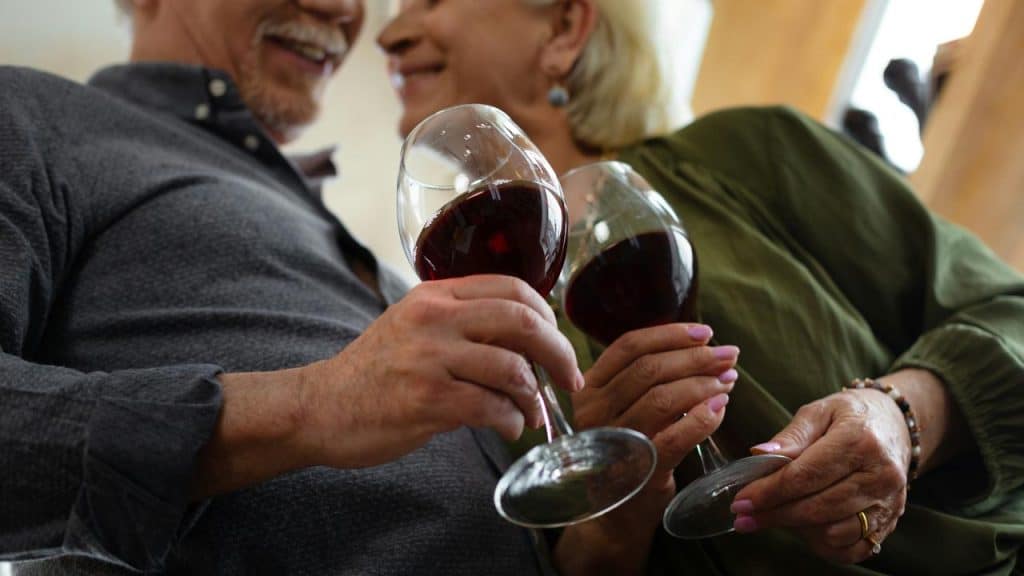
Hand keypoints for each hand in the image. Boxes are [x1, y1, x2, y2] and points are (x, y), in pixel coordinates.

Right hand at [297, 275, 583, 468]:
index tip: (561, 345)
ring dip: (534, 399)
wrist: (320, 407)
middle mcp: (435, 317)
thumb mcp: (414, 325)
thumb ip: (463, 322)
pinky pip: (491, 407)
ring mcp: (429, 357)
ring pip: (512, 368)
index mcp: (436, 294)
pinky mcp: (426, 398)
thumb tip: (528, 344)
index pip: (513, 288)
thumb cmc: (374, 372)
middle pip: (523, 322)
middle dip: (559, 354)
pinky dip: (510, 422)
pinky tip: (507, 429)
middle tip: (570, 382)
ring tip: (531, 415)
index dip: (549, 317)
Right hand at [555, 324, 738, 575]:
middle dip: (695, 357)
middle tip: (729, 356)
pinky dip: (704, 417)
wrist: (616, 515)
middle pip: (649, 369)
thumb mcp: (626, 408)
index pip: (629, 347)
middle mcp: (594, 412)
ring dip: (703, 384)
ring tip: (729, 380)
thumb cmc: (629, 450)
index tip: (706, 333)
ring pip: (663, 398)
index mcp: (589, 388)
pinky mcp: (640, 470)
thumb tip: (702, 344)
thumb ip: (648, 377)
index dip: (670, 335)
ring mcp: (615, 441)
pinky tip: (722, 407)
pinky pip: (677, 436)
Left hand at [730, 383, 911, 563]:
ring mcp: (888, 502)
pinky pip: (853, 549)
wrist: (895, 425)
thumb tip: (759, 454)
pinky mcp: (890, 521)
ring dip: (796, 529)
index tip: (741, 500)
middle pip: (817, 507)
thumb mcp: (819, 411)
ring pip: (834, 532)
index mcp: (859, 441)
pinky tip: (803, 529)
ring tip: (773, 516)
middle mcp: (880, 475)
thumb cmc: (850, 415)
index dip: (769, 492)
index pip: (806, 475)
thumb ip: (791, 436)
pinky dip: (824, 545)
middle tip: (744, 517)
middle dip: (775, 514)